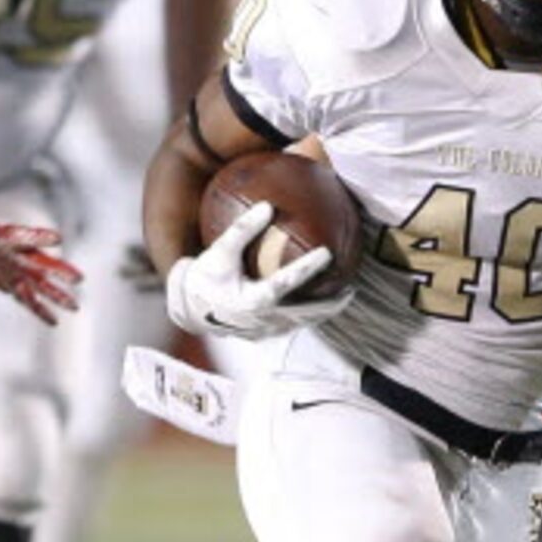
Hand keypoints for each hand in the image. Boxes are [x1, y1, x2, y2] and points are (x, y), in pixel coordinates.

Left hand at [0, 199, 80, 324]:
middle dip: (56, 270)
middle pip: (33, 261)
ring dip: (51, 293)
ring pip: (32, 281)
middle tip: (79, 278)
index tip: (56, 238)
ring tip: (74, 306)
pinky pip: (20, 295)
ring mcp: (1, 267)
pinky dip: (35, 306)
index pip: (16, 235)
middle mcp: (0, 252)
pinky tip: (52, 320)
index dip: (34, 237)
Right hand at [164, 201, 346, 341]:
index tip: (328, 252)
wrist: (189, 309)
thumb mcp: (219, 252)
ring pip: (303, 323)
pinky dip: (309, 315)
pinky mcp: (265, 336)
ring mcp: (265, 331)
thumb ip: (242, 230)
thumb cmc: (204, 278)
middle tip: (351, 288)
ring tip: (344, 297)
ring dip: (324, 312)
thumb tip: (267, 206)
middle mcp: (262, 320)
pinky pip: (294, 325)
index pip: (286, 283)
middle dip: (330, 303)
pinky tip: (321, 303)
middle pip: (306, 313)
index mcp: (252, 301)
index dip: (308, 268)